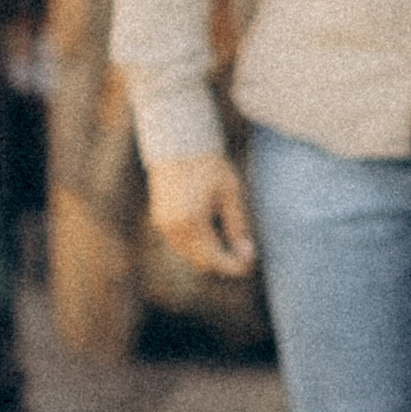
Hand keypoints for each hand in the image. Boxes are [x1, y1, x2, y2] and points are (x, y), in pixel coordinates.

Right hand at [146, 149, 257, 279]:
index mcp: (192, 223)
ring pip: (189, 254)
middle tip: (245, 255)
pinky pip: (180, 243)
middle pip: (201, 262)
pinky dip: (196, 244)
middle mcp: (174, 229)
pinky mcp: (159, 220)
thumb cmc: (210, 166)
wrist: (179, 145)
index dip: (234, 266)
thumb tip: (247, 254)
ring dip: (209, 255)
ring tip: (231, 242)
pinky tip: (212, 231)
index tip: (251, 264)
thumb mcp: (231, 194)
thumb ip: (238, 227)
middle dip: (223, 262)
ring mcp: (164, 226)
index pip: (214, 259)